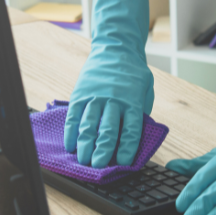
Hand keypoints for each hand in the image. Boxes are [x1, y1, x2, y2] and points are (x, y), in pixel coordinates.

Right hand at [65, 0, 153, 167]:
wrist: (115, 48)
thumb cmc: (133, 74)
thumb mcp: (145, 90)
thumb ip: (140, 112)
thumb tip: (135, 138)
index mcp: (133, 102)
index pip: (131, 129)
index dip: (127, 148)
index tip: (123, 163)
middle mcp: (114, 100)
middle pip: (107, 129)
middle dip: (102, 150)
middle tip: (98, 166)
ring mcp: (95, 97)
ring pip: (88, 124)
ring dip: (85, 144)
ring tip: (82, 160)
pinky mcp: (80, 94)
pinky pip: (74, 116)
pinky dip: (71, 132)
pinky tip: (70, 145)